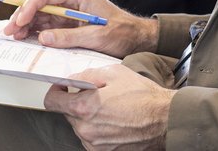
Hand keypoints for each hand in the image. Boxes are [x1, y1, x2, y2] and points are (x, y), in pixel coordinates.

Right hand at [4, 0, 157, 58]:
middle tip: (9, 31)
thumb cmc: (123, 32)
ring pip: (39, 16)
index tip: (20, 21)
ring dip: (25, 26)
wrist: (137, 38)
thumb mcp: (98, 36)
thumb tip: (43, 39)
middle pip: (39, 3)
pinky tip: (25, 40)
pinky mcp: (68, 25)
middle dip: (22, 16)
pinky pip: (46, 27)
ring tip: (14, 38)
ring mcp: (68, 13)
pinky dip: (34, 33)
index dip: (30, 6)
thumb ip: (70, 37)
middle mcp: (71, 1)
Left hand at [45, 64, 173, 150]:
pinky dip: (98, 128)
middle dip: (77, 102)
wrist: (166, 120)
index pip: (51, 101)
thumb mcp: (115, 73)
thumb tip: (73, 79)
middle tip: (97, 94)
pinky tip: (116, 120)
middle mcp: (84, 129)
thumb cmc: (144, 96)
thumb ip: (87, 74)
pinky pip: (91, 137)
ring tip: (111, 108)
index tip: (63, 87)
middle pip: (68, 113)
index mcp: (84, 107)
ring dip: (89, 116)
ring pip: (80, 126)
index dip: (56, 90)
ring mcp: (93, 143)